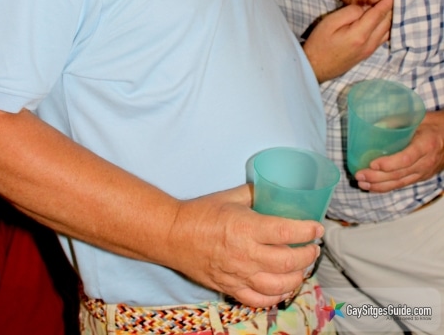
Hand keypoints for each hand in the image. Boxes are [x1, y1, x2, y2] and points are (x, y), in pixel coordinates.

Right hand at [165, 184, 322, 307]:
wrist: (174, 236)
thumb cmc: (201, 213)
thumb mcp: (231, 196)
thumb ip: (256, 194)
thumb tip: (276, 190)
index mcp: (246, 228)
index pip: (286, 233)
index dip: (307, 231)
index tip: (317, 228)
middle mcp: (245, 254)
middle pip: (288, 262)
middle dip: (308, 255)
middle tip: (313, 247)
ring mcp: (239, 275)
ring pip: (278, 285)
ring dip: (297, 276)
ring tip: (302, 266)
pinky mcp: (231, 288)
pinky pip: (260, 300)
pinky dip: (276, 295)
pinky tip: (283, 285)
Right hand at [303, 0, 392, 81]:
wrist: (315, 68)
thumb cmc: (319, 43)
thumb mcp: (329, 22)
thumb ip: (350, 12)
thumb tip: (365, 8)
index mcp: (360, 34)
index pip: (379, 13)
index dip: (388, 0)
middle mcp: (369, 43)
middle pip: (387, 22)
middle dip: (393, 6)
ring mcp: (370, 50)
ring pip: (389, 31)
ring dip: (392, 17)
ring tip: (394, 4)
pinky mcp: (368, 54)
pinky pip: (384, 38)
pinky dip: (388, 26)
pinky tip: (386, 20)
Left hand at [355, 110, 443, 191]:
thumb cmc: (433, 125)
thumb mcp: (418, 118)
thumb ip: (398, 121)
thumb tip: (374, 125)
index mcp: (426, 144)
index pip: (407, 158)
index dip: (389, 163)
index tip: (373, 164)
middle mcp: (426, 161)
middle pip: (400, 174)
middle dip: (377, 177)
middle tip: (359, 175)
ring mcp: (424, 172)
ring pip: (400, 182)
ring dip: (379, 185)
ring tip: (362, 184)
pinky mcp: (420, 177)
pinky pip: (403, 184)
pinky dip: (387, 187)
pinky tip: (373, 187)